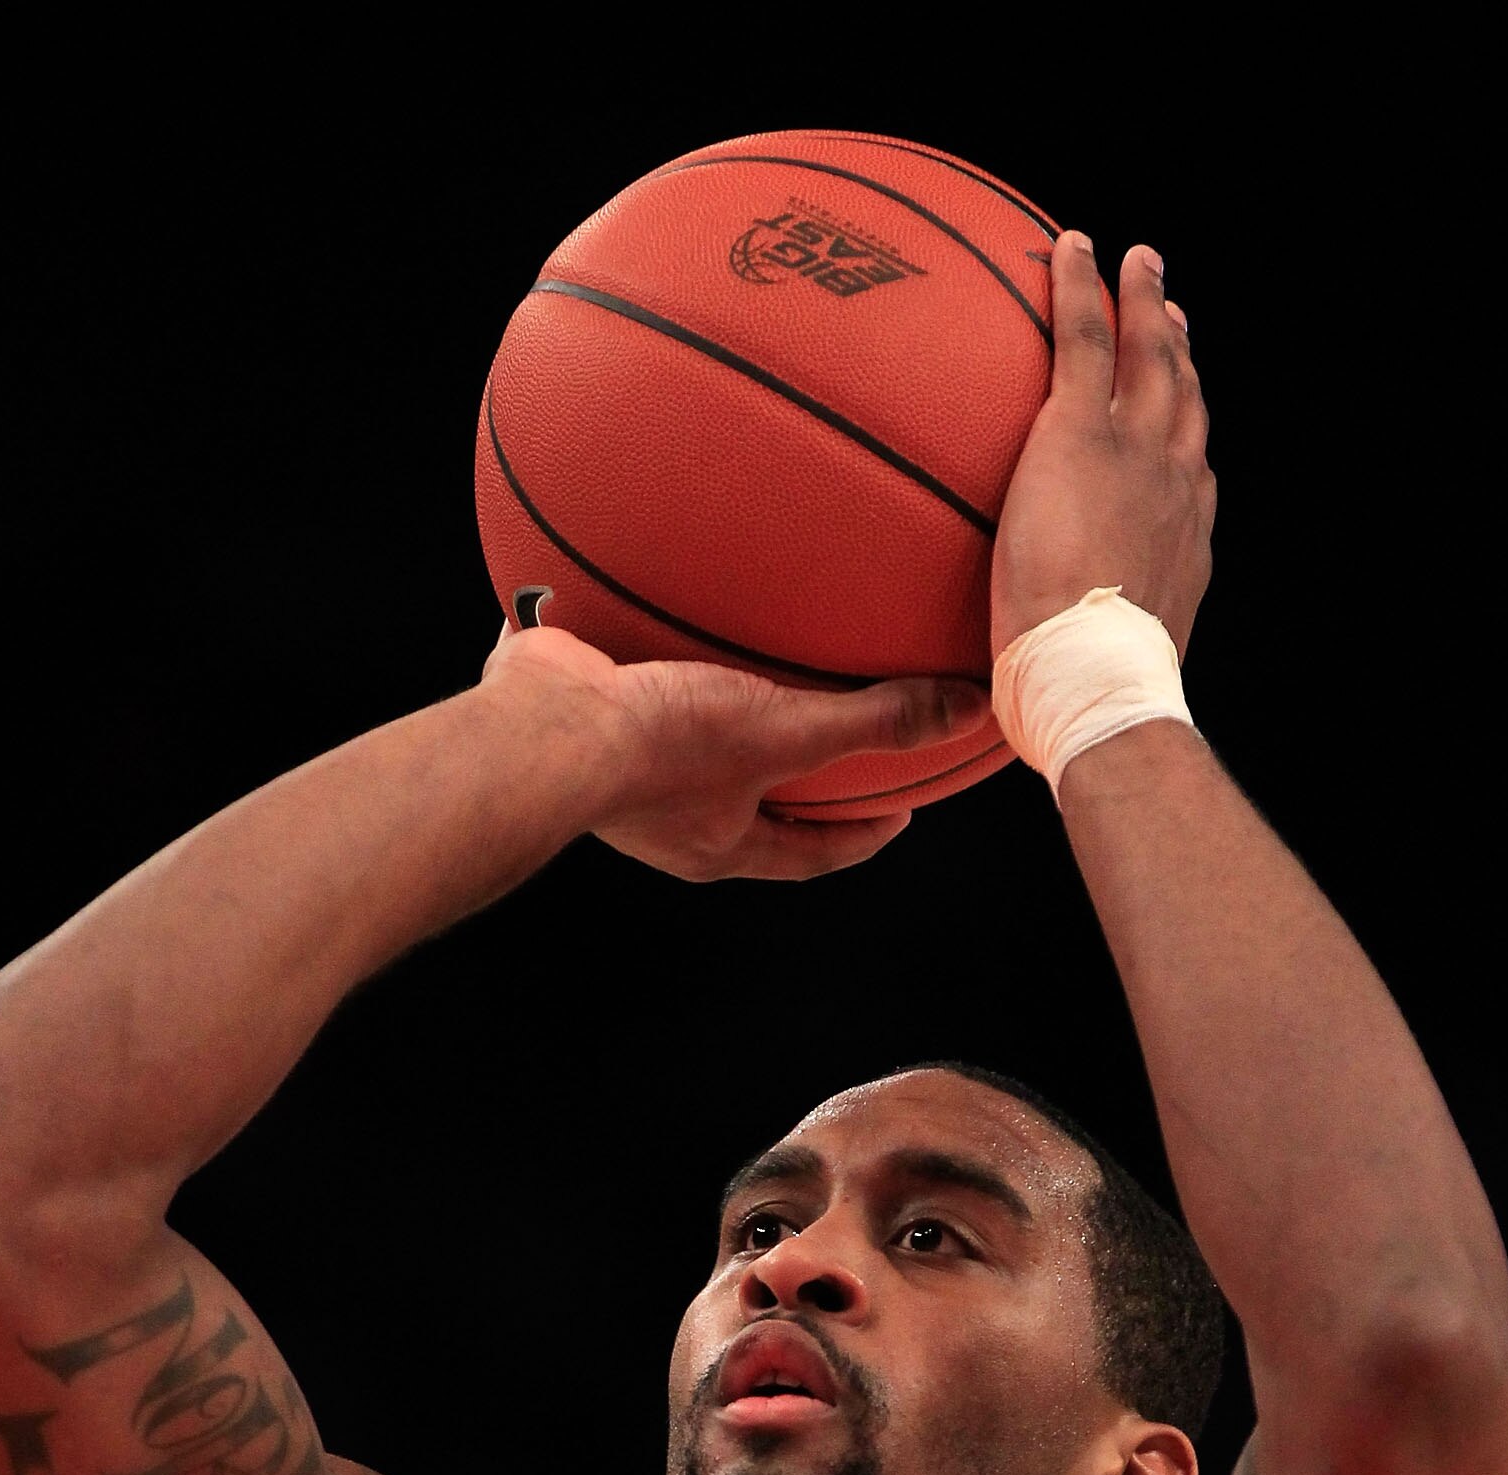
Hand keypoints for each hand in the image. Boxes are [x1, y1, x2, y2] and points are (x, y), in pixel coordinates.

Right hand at [479, 622, 983, 880]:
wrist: (540, 730)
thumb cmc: (656, 751)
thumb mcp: (782, 731)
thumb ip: (875, 723)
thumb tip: (967, 710)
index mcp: (718, 844)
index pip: (808, 855)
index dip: (856, 838)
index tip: (895, 813)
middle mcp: (668, 818)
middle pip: (747, 805)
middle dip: (787, 780)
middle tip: (832, 745)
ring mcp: (616, 768)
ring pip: (681, 741)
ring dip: (714, 707)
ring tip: (746, 661)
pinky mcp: (577, 711)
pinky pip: (620, 674)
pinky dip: (639, 638)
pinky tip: (652, 586)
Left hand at [992, 238, 1214, 659]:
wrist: (1098, 681)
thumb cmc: (1092, 699)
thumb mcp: (1102, 670)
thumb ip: (1084, 654)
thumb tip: (1040, 687)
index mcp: (1182, 540)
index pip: (1188, 471)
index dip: (1185, 431)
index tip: (1182, 405)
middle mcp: (1174, 485)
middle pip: (1184, 399)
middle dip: (1180, 349)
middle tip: (1171, 307)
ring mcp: (1135, 452)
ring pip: (1149, 355)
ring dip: (1144, 303)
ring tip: (1138, 263)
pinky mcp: (1080, 432)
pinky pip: (1081, 338)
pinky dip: (1080, 287)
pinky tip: (1070, 246)